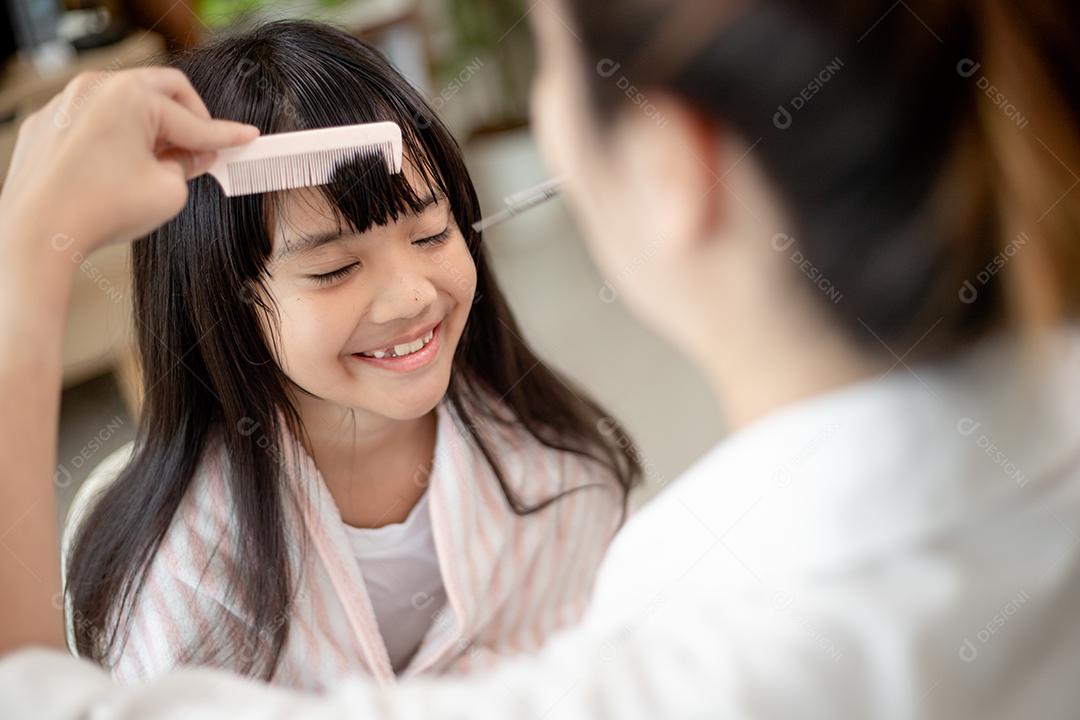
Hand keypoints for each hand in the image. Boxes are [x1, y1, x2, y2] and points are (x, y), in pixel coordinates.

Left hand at [0, 67, 258, 254]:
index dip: (226, 135)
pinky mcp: (47, 125)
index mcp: (132, 96)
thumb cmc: (100, 210)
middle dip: (190, 119)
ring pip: (127, 103)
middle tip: (204, 149)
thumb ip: (189, 165)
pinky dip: (119, 137)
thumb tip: (195, 155)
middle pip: (162, 90)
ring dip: (153, 127)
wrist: (37, 234)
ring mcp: (66, 103)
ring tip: (161, 164)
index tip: (246, 138)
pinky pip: (95, 121)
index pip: (194, 120)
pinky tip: (123, 171)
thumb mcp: (168, 192)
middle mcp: (96, 88)